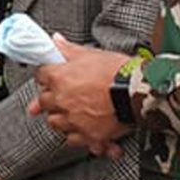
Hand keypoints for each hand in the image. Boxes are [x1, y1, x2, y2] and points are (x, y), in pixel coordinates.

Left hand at [30, 36, 131, 158]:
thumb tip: (56, 40)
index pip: (41, 76)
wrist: (139, 91)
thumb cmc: (118, 71)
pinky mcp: (88, 135)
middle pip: (44, 102)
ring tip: (72, 113)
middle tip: (62, 96)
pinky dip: (78, 136)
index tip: (51, 77)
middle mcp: (62, 100)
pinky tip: (85, 130)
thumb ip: (68, 49)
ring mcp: (74, 120)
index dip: (47, 76)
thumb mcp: (91, 54)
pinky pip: (74, 140)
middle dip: (51, 99)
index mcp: (60, 78)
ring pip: (55, 123)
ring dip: (61, 118)